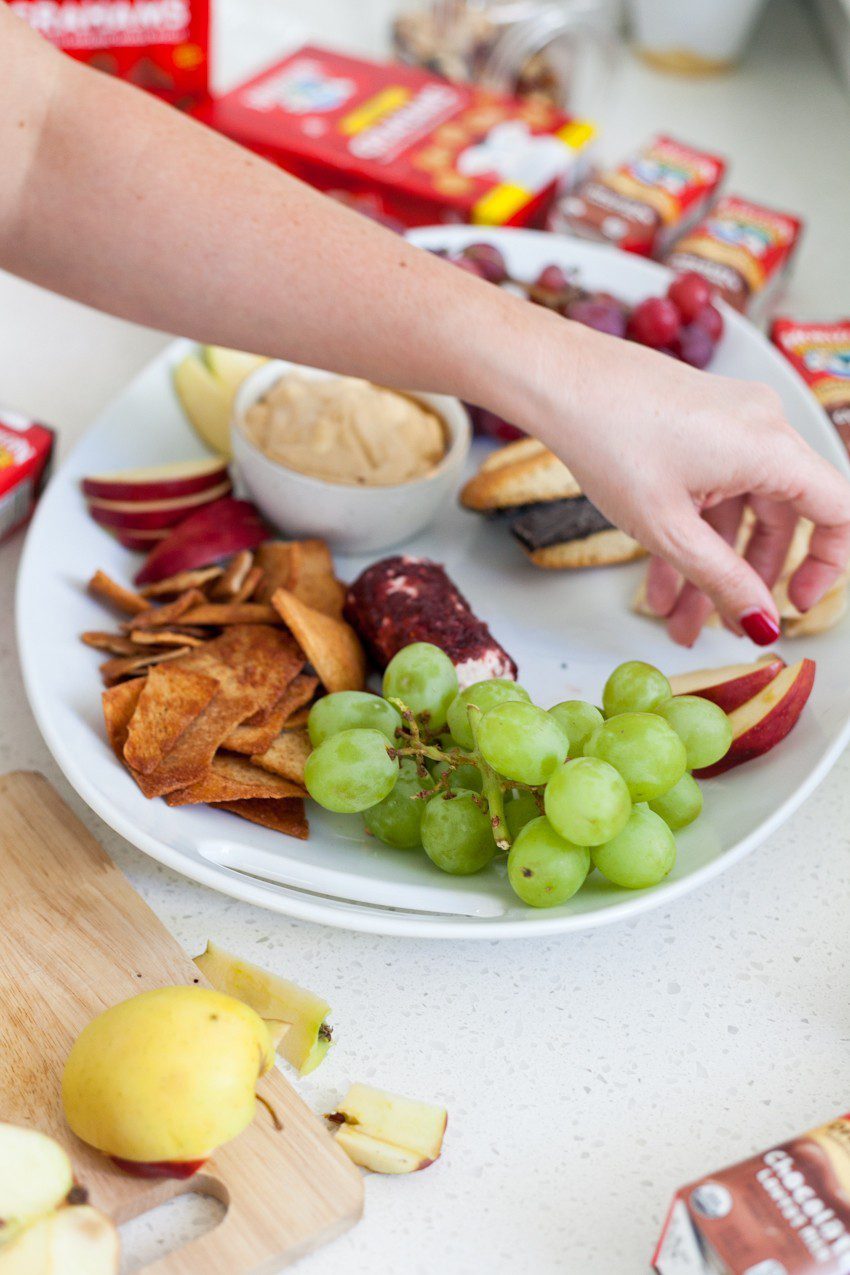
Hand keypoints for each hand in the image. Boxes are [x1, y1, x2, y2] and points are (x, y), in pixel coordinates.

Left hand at [501, 317, 849, 646]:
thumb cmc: (607, 438)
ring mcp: (732, 422)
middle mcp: (763, 427)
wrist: (558, 379)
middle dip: (748, 581)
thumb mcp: (668, 528)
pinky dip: (692, 533)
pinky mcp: (701, 424)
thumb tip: (764, 622)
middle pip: (781, 519)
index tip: (795, 604)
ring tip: (676, 619)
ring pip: (738, 510)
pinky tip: (659, 580)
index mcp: (771, 448)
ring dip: (710, 567)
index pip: (839, 513)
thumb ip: (723, 580)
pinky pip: (713, 488)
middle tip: (725, 627)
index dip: (827, 567)